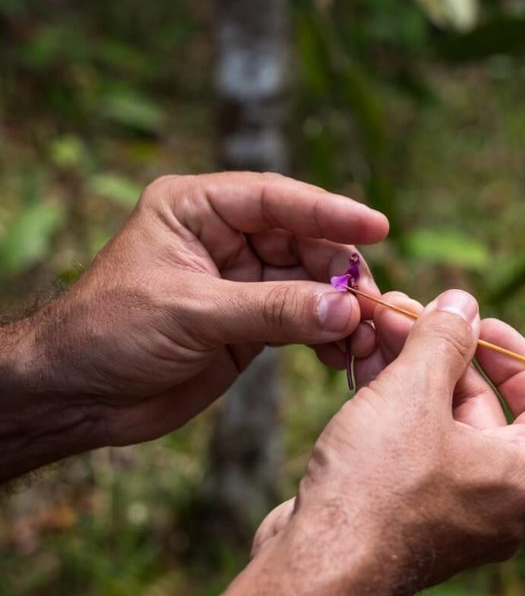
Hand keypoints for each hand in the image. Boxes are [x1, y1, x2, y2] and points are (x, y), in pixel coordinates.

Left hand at [24, 172, 387, 447]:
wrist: (77, 395)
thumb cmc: (110, 333)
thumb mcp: (191, 313)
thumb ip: (271, 310)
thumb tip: (345, 310)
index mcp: (196, 209)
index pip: (275, 199)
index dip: (328, 211)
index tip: (377, 226)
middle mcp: (223, 239)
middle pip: (302, 242)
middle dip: (340, 272)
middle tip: (373, 303)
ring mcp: (239, 283)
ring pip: (308, 284)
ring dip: (339, 309)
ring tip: (366, 335)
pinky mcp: (248, 326)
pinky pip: (300, 321)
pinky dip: (325, 336)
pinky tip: (342, 354)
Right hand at [255, 289, 524, 595]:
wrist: (317, 568)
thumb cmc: (377, 485)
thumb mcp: (415, 393)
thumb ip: (444, 339)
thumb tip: (463, 304)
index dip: (518, 355)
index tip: (476, 326)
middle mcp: (499, 501)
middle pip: (485, 407)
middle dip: (442, 354)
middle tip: (404, 314)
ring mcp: (452, 514)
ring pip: (440, 426)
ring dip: (410, 374)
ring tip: (373, 330)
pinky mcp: (408, 519)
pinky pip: (412, 451)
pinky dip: (392, 409)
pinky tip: (359, 370)